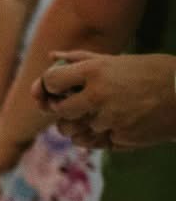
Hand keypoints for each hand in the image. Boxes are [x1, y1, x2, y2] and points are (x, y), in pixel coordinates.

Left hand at [41, 51, 175, 150]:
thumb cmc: (150, 72)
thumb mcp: (115, 60)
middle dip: (62, 109)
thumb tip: (51, 57)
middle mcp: (98, 95)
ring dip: (80, 125)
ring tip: (94, 116)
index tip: (59, 88)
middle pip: (60, 110)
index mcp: (94, 72)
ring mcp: (110, 119)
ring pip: (76, 130)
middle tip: (73, 105)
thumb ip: (79, 59)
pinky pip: (95, 142)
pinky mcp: (122, 137)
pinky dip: (98, 136)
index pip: (51, 82)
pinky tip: (108, 126)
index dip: (50, 86)